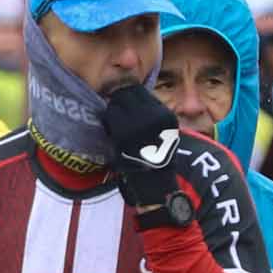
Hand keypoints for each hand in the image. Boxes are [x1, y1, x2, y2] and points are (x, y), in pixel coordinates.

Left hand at [102, 83, 192, 225]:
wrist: (154, 180)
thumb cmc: (156, 156)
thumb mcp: (161, 129)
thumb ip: (148, 112)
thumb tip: (125, 93)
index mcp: (164, 115)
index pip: (139, 91)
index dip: (128, 95)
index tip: (123, 102)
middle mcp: (152, 118)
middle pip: (126, 94)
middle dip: (118, 100)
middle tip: (115, 110)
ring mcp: (136, 126)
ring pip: (116, 105)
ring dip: (112, 110)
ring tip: (115, 122)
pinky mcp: (122, 136)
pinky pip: (110, 120)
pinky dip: (108, 122)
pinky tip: (112, 131)